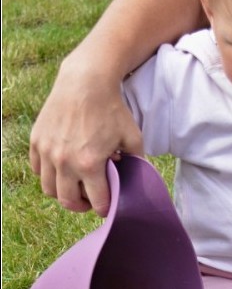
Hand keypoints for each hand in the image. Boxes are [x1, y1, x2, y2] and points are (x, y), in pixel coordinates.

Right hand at [30, 51, 143, 215]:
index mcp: (89, 164)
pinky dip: (48, 174)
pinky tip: (61, 168)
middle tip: (89, 201)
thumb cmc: (112, 109)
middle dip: (81, 205)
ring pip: (49, 189)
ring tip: (73, 186)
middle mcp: (64, 161)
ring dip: (62, 192)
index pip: (97, 202)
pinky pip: (38, 169)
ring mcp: (47, 151)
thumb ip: (136, 162)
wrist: (86, 81)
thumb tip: (135, 179)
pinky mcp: (37, 140)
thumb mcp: (132, 137)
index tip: (108, 206)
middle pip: (67, 201)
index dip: (105, 207)